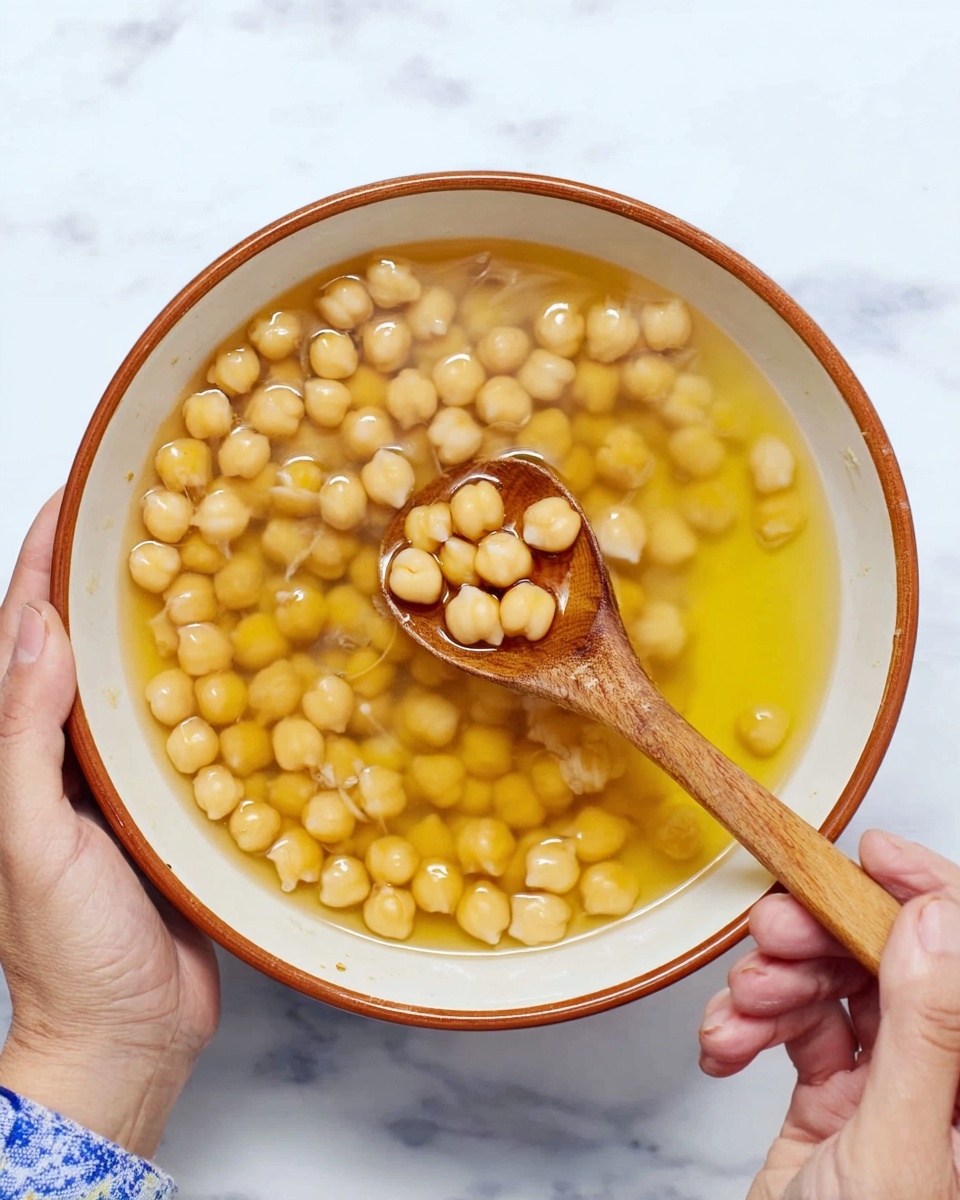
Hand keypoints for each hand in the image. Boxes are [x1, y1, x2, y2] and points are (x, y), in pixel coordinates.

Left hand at [0, 494, 219, 1157]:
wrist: (127, 1037)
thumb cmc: (70, 951)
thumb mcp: (31, 840)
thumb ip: (23, 738)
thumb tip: (36, 630)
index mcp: (24, 755)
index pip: (27, 634)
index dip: (44, 562)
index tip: (77, 496)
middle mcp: (72, 756)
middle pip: (87, 644)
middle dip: (108, 574)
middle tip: (157, 512)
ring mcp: (127, 780)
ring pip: (145, 680)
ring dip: (167, 621)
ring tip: (210, 563)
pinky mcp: (179, 807)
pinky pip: (196, 731)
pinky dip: (214, 687)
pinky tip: (252, 662)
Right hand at [699, 830, 959, 1198]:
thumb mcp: (898, 1153)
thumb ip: (926, 1035)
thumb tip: (937, 922)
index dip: (930, 894)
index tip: (870, 854)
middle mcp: (941, 1083)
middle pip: (891, 963)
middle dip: (819, 940)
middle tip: (766, 937)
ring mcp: (887, 1091)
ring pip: (834, 988)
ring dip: (772, 986)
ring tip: (736, 1012)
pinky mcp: (830, 1102)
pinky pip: (794, 1029)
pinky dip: (751, 1024)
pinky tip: (726, 1044)